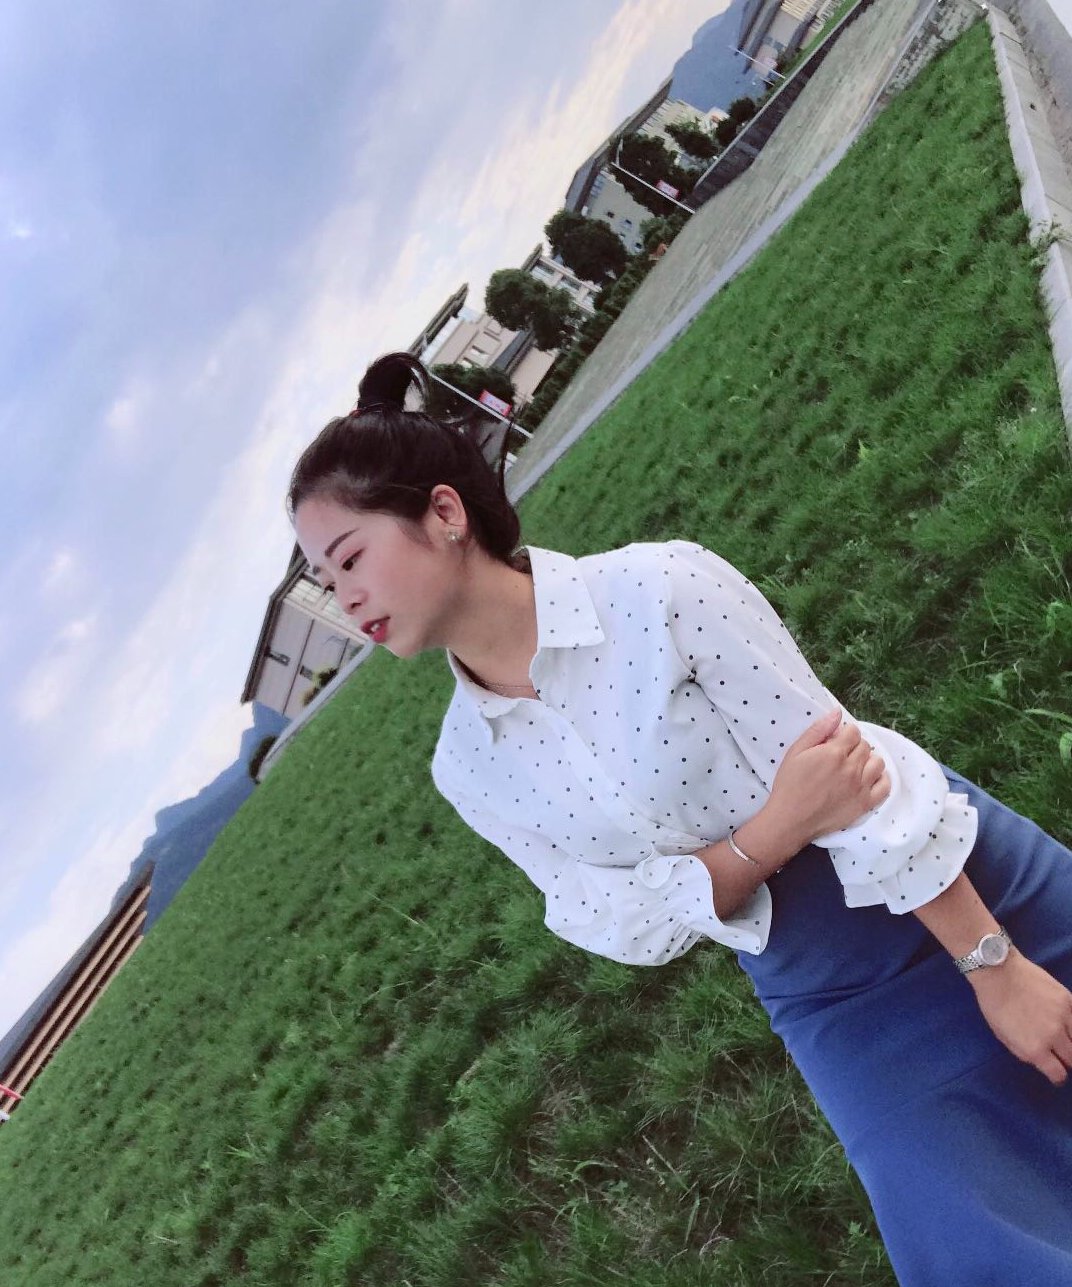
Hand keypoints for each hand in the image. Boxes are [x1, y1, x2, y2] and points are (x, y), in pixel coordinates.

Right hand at [767, 708, 890, 847]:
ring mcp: (861, 787)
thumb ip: (818, 730)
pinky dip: (880, 779)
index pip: (854, 732)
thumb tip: (837, 712)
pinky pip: (885, 786)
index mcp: (834, 753)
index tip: (836, 741)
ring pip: (878, 763)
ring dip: (868, 761)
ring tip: (855, 767)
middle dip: (854, 746)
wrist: (791, 819)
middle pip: (865, 746)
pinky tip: (868, 779)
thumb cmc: (789, 784)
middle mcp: (852, 768)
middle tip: (841, 755)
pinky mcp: (865, 804)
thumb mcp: (795, 752)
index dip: (845, 734)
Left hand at [968, 951, 1071, 1085]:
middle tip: (1061, 1057)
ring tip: (1064, 1041)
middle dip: (1067, 1061)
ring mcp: (1064, 1017)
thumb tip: (1041, 1060)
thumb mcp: (1003, 1036)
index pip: (1058, 1074)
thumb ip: (1025, 1052)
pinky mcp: (1068, 1000)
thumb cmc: (994, 1005)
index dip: (1057, 1076)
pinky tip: (1066, 1023)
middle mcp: (1053, 1036)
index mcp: (1034, 1049)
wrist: (998, 972)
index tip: (1056, 1074)